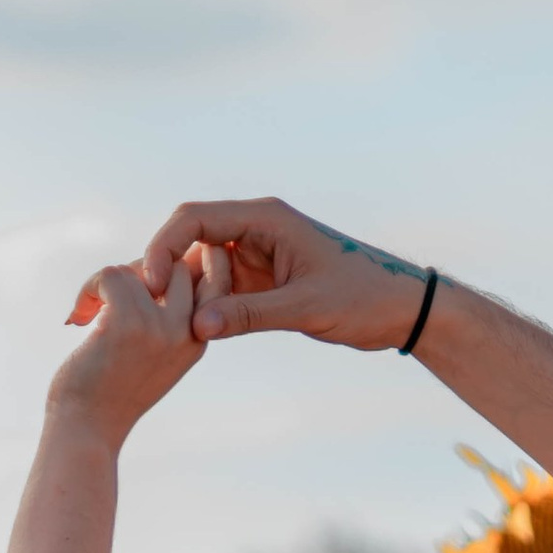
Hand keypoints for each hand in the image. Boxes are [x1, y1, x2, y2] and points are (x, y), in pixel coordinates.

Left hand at [49, 256, 209, 443]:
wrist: (87, 429)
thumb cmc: (110, 393)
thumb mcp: (151, 354)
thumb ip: (161, 318)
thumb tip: (150, 265)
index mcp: (197, 339)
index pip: (202, 279)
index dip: (169, 273)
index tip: (138, 291)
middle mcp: (187, 331)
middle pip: (174, 263)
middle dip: (138, 271)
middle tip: (109, 301)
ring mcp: (159, 327)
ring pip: (134, 268)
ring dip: (103, 285)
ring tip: (88, 314)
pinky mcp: (128, 321)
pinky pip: (109, 275)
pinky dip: (88, 290)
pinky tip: (79, 319)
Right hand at [116, 196, 430, 353]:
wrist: (401, 309)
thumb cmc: (364, 298)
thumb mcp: (306, 308)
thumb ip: (251, 315)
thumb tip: (197, 326)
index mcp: (265, 218)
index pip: (194, 219)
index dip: (164, 247)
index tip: (154, 286)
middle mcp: (256, 229)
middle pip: (190, 240)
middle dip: (169, 272)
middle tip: (151, 310)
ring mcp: (257, 255)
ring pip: (204, 268)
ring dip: (188, 295)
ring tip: (171, 327)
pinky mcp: (263, 281)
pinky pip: (222, 290)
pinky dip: (208, 308)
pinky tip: (196, 333)